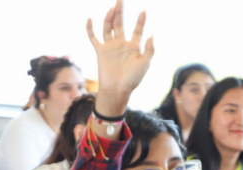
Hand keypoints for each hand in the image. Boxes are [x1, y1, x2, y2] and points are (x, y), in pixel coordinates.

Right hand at [86, 0, 154, 115]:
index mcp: (134, 47)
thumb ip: (149, 49)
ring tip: (112, 7)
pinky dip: (90, 28)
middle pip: (120, 24)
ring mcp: (110, 46)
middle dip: (120, 12)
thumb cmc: (133, 79)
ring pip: (108, 27)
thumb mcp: (145, 63)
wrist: (117, 89)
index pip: (137, 30)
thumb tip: (152, 34)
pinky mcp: (100, 51)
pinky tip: (90, 19)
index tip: (144, 10)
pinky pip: (93, 37)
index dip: (141, 20)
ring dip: (109, 17)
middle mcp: (121, 44)